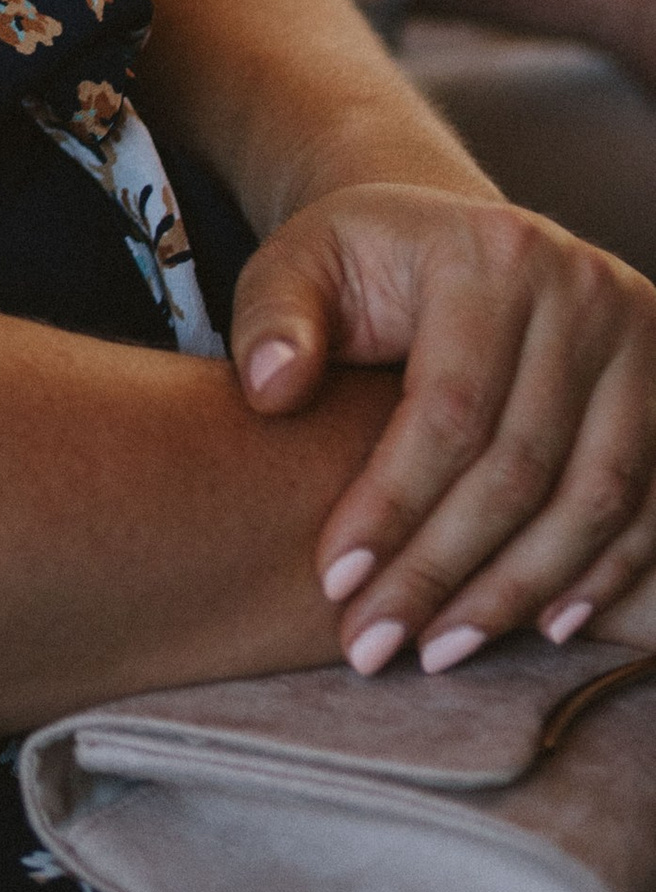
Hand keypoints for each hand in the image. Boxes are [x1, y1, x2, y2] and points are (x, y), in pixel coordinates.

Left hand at [234, 184, 655, 673]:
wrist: (456, 243)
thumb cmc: (367, 265)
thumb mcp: (302, 262)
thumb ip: (274, 318)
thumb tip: (272, 390)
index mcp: (489, 254)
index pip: (447, 408)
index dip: (393, 504)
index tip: (335, 583)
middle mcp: (582, 290)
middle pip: (520, 465)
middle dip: (443, 570)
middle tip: (374, 645)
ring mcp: (640, 341)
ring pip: (594, 498)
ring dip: (518, 590)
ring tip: (441, 648)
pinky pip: (648, 505)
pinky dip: (601, 576)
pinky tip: (541, 626)